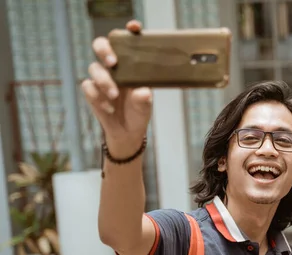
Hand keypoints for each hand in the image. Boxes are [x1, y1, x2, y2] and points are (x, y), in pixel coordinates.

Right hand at [81, 20, 152, 157]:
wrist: (127, 131)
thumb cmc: (139, 111)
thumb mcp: (145, 105)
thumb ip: (144, 98)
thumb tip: (143, 92)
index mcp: (130, 63)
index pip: (127, 41)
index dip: (130, 30)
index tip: (134, 27)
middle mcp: (114, 67)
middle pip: (102, 45)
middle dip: (105, 50)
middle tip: (113, 63)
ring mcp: (101, 77)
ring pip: (93, 67)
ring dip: (104, 81)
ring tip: (114, 96)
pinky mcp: (91, 91)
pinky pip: (88, 87)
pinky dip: (97, 97)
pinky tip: (108, 108)